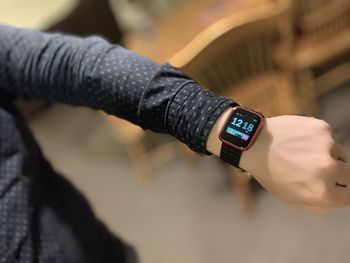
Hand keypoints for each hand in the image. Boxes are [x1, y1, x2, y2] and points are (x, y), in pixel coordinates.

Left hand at [207, 111, 349, 212]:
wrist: (254, 143)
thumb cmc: (270, 173)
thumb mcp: (291, 199)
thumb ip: (320, 204)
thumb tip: (340, 199)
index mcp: (323, 193)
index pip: (349, 196)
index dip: (339, 191)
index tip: (331, 185)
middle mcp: (330, 170)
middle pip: (347, 175)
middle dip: (334, 174)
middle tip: (311, 167)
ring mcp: (328, 147)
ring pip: (339, 154)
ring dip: (326, 155)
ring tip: (301, 153)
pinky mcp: (323, 128)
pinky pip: (329, 138)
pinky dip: (318, 140)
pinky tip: (299, 141)